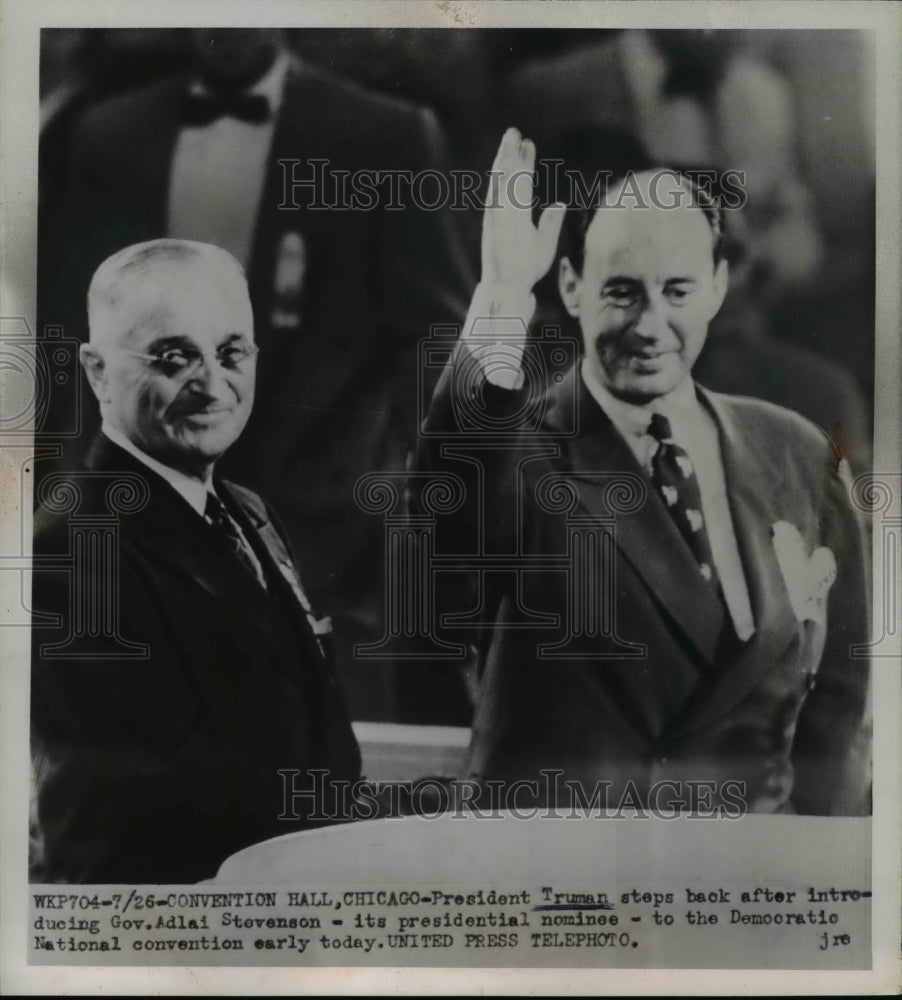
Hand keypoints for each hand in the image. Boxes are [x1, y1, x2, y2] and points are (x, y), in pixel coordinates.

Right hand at [480, 128, 565, 292]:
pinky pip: (496, 199)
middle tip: (514, 132)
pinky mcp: (494, 225)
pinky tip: (500, 165)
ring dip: (504, 161)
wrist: (510, 288)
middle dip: (512, 154)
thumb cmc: (526, 270)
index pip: (523, 183)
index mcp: (519, 216)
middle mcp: (507, 213)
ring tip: (508, 139)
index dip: (526, 163)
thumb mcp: (545, 243)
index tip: (529, 144)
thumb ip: (551, 223)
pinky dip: (498, 182)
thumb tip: (560, 204)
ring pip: (502, 183)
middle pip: (510, 177)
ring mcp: (500, 217)